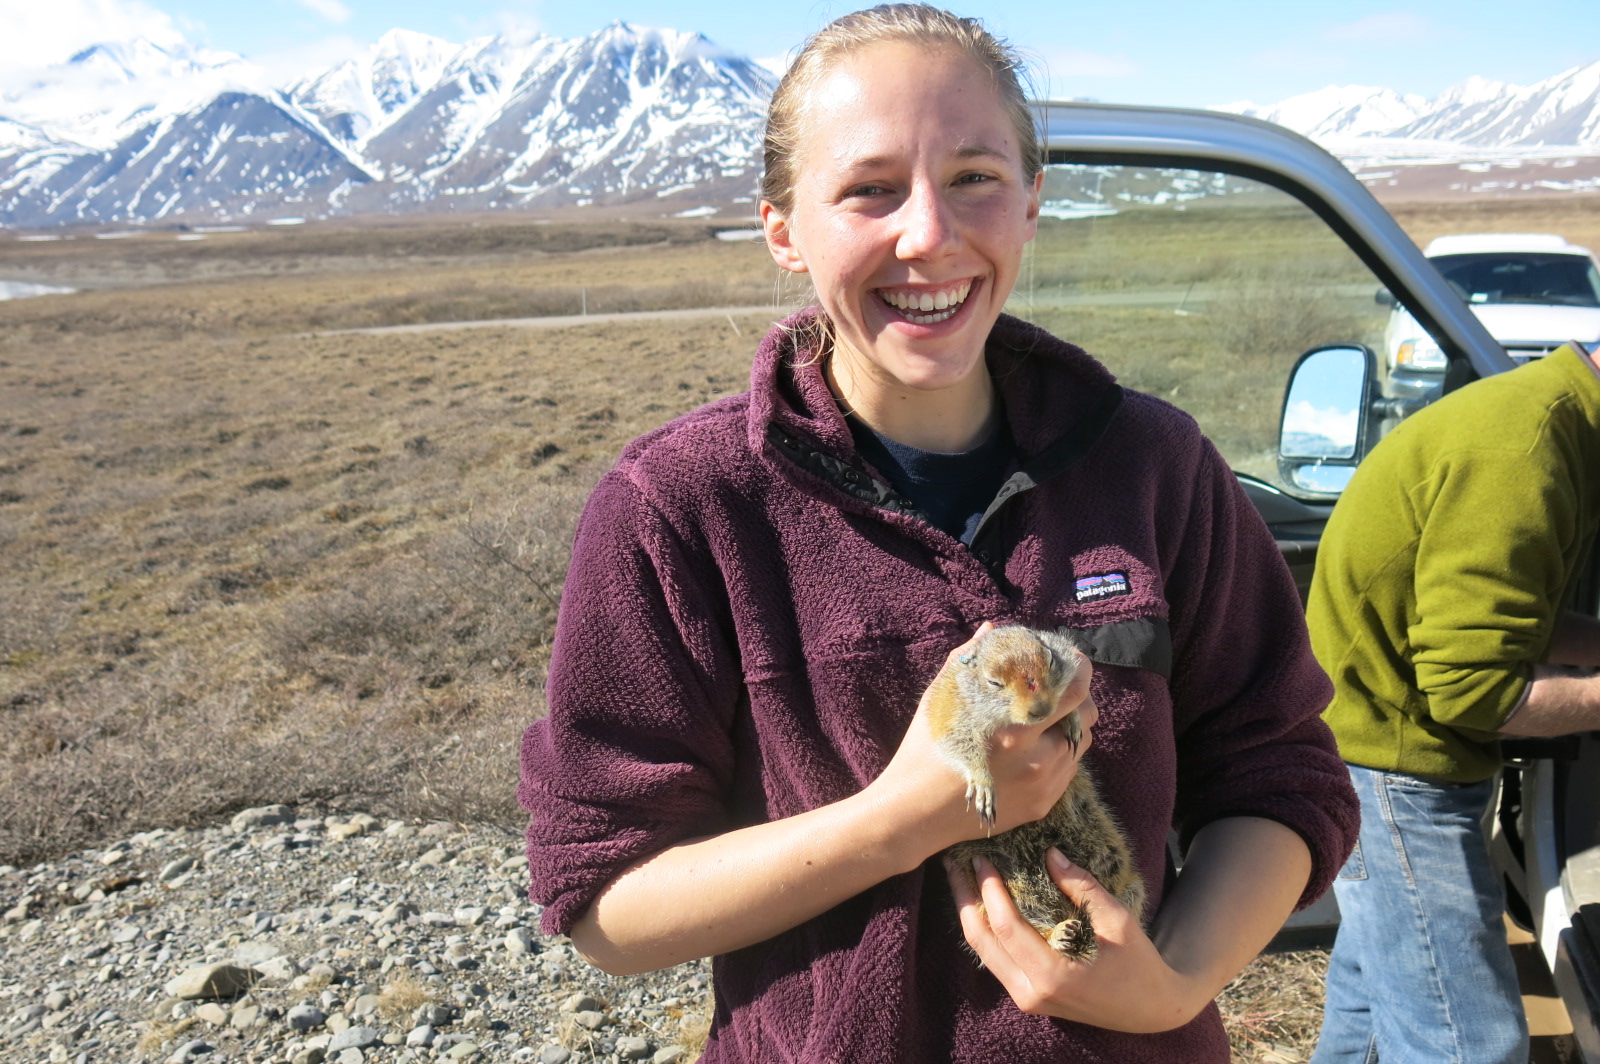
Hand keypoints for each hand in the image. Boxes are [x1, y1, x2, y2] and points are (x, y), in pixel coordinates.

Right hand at [865, 626, 1095, 859]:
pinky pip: (1067, 772)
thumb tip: (992, 630)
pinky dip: (1057, 756)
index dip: (1079, 670)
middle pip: (1088, 717)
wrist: (915, 813)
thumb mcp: (943, 698)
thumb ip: (970, 659)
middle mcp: (1037, 760)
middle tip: (1056, 692)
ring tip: (1039, 723)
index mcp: (1015, 728)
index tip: (1070, 661)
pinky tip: (1029, 752)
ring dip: (1068, 728)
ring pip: (1081, 745)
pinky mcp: (1042, 806)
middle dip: (1078, 699)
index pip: (1074, 691)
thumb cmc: (925, 750)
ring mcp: (1044, 786)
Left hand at [948, 848, 1210, 1033]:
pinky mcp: (1027, 996)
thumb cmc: (1138, 963)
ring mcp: (1026, 999)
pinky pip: (995, 959)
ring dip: (968, 913)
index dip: (990, 890)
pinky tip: (980, 903)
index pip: (1005, 927)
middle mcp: (1031, 992)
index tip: (982, 858)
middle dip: (964, 898)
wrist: (1150, 1010)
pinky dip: (984, 929)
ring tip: (958, 878)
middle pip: (981, 941)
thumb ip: (1081, 887)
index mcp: (1053, 975)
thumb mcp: (1117, 920)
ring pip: (982, 953)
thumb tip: (1049, 853)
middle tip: (953, 862)